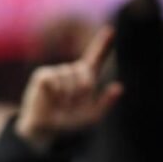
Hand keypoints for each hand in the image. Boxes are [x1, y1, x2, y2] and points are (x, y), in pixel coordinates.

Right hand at [14, 27, 123, 149]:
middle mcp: (71, 72)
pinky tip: (52, 99)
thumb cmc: (70, 124)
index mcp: (84, 79)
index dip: (103, 44)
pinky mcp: (43, 76)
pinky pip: (54, 80)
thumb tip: (119, 87)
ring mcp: (56, 72)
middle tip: (74, 105)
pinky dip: (56, 92)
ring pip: (69, 76)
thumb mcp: (92, 116)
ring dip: (69, 94)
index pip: (95, 58)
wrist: (46, 131)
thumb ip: (107, 103)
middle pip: (85, 72)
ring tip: (62, 105)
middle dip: (83, 90)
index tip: (111, 30)